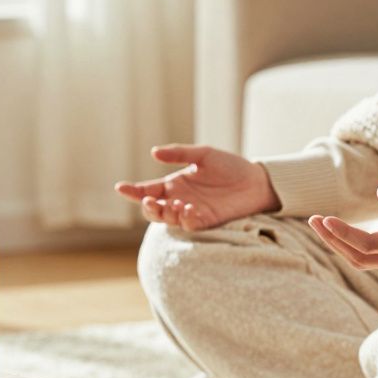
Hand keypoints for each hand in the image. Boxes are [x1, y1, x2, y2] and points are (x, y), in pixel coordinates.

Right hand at [114, 144, 279, 230]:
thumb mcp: (203, 154)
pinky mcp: (206, 221)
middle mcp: (179, 199)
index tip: (121, 188)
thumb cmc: (231, 166)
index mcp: (174, 184)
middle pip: (152, 209)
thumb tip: (153, 152)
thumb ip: (179, 154)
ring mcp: (191, 212)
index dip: (132, 191)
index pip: (148, 189)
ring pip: (167, 219)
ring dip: (166, 213)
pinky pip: (189, 224)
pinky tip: (189, 208)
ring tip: (176, 203)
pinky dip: (185, 218)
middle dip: (147, 206)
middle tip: (149, 200)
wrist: (256, 181)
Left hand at [307, 183, 377, 271]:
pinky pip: (376, 257)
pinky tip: (342, 231)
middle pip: (361, 258)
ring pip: (366, 260)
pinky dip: (355, 246)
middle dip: (333, 240)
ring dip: (341, 244)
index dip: (343, 235)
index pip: (369, 245)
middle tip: (313, 220)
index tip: (323, 219)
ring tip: (320, 223)